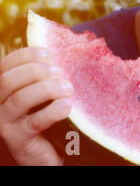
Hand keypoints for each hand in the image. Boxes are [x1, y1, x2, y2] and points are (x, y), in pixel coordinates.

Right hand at [0, 47, 72, 165]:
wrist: (46, 151)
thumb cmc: (45, 115)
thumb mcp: (42, 92)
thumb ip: (45, 75)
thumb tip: (62, 53)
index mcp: (3, 89)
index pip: (5, 65)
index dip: (24, 56)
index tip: (47, 54)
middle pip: (8, 80)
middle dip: (35, 71)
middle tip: (60, 72)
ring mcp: (5, 122)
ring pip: (19, 99)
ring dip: (46, 89)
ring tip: (68, 88)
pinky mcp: (17, 139)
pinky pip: (33, 122)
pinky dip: (51, 111)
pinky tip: (67, 105)